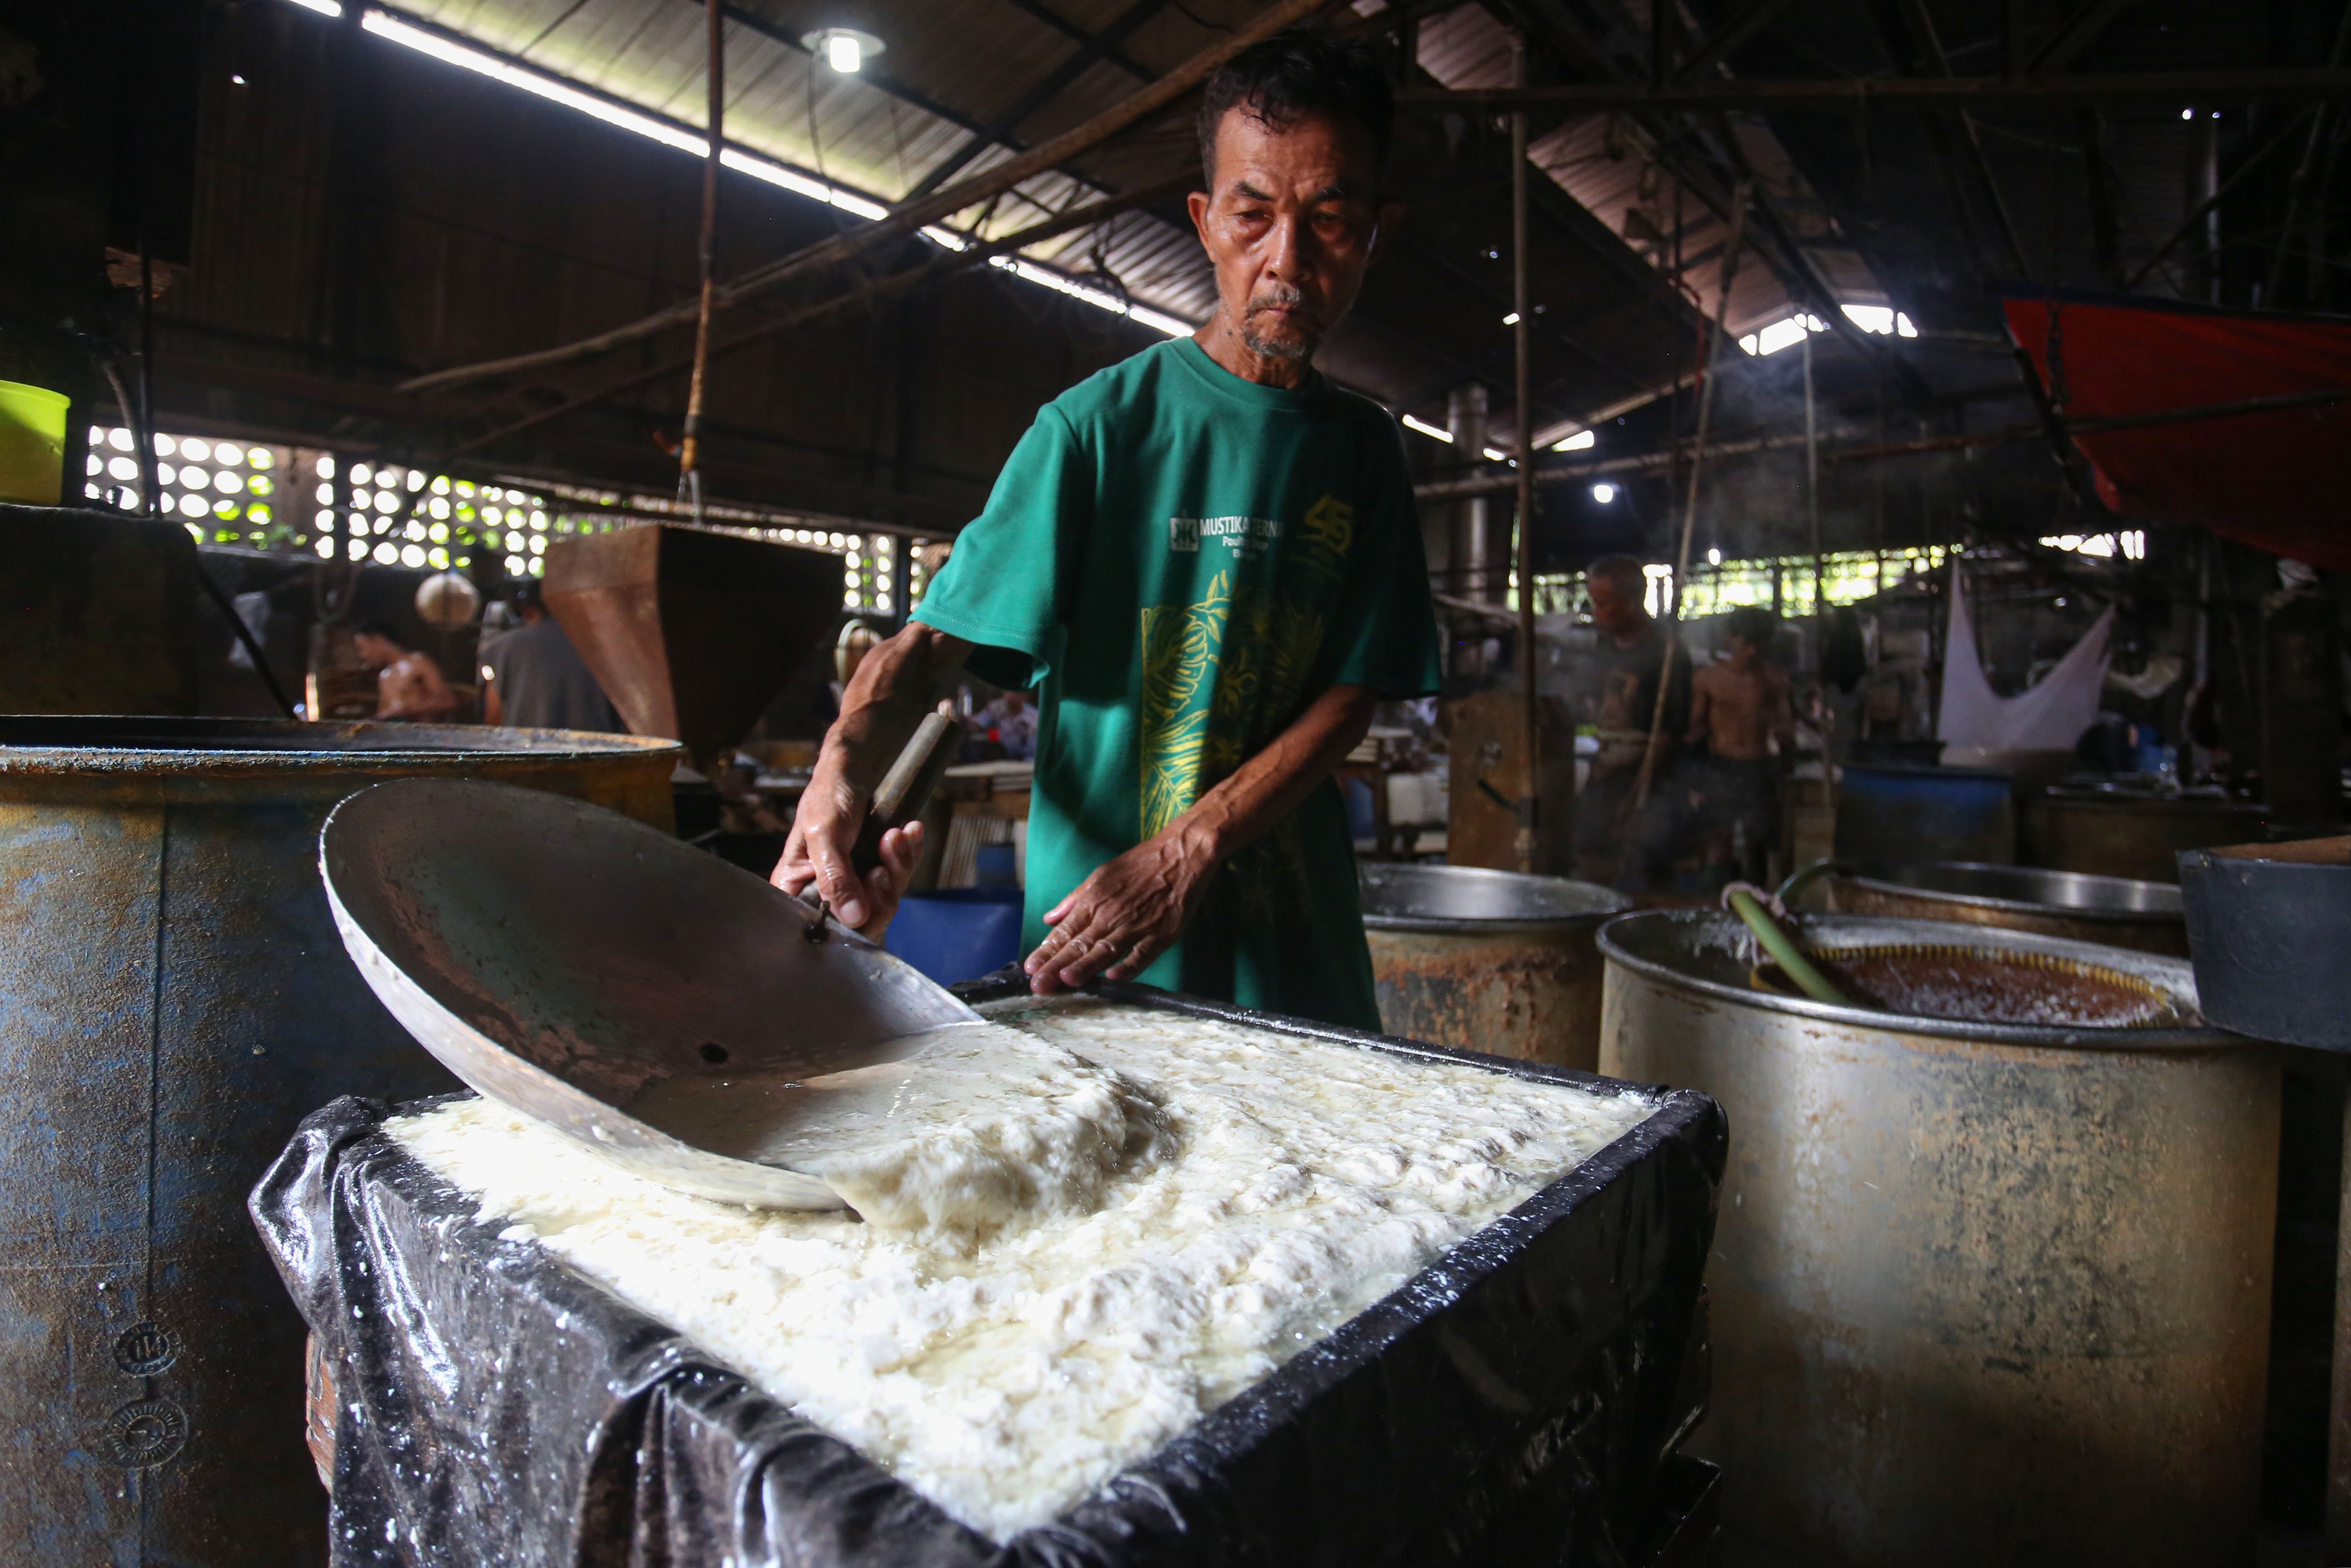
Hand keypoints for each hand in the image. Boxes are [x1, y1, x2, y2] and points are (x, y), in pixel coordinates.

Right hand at [772, 783, 925, 938]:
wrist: (854, 770)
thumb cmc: (827, 796)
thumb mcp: (824, 833)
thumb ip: (835, 876)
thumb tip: (853, 918)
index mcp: (797, 889)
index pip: (821, 929)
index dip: (848, 927)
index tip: (866, 903)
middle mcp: (826, 893)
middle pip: (861, 923)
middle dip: (880, 893)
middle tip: (883, 866)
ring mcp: (855, 885)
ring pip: (885, 900)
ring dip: (897, 866)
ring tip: (897, 835)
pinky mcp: (878, 873)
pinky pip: (900, 877)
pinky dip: (907, 855)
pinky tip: (909, 832)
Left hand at [1024, 829, 1212, 993]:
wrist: (1181, 854)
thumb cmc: (1139, 864)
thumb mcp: (1100, 875)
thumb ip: (1074, 900)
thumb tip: (1048, 919)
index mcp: (1094, 901)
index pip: (1064, 932)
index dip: (1046, 952)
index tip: (1029, 969)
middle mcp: (1111, 915)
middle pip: (1080, 945)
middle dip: (1056, 967)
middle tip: (1038, 986)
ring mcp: (1136, 925)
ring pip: (1106, 951)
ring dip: (1085, 967)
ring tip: (1065, 982)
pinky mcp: (1162, 933)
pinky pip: (1142, 953)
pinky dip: (1128, 966)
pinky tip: (1113, 978)